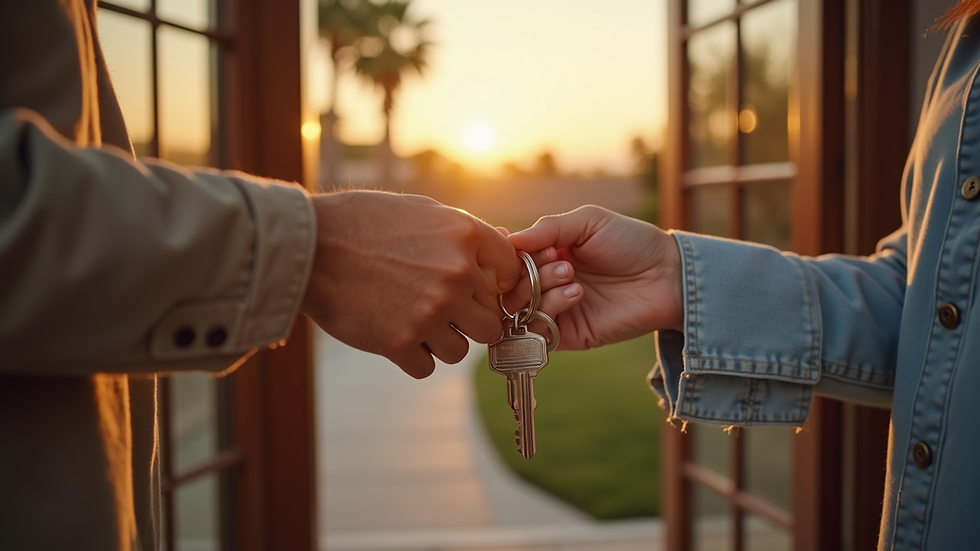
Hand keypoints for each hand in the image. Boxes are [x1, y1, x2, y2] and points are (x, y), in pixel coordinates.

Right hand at [301, 191, 521, 377]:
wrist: (309, 246)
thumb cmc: (363, 223)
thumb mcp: (421, 211)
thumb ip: (463, 235)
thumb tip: (498, 249)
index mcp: (464, 237)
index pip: (512, 272)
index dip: (499, 285)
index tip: (482, 291)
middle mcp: (455, 276)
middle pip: (491, 321)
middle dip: (470, 320)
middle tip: (443, 313)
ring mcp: (430, 312)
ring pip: (461, 350)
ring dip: (442, 342)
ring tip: (414, 323)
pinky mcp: (399, 342)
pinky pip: (426, 367)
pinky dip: (412, 357)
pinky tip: (395, 335)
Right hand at [506, 205, 683, 349]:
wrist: (667, 275)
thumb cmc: (631, 242)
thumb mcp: (588, 222)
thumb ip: (548, 228)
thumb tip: (508, 240)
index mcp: (547, 255)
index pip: (509, 260)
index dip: (508, 254)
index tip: (515, 245)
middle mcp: (546, 284)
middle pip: (508, 286)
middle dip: (528, 272)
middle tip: (561, 262)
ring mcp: (556, 311)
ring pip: (519, 309)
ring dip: (540, 289)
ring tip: (572, 277)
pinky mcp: (569, 335)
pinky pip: (538, 330)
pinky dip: (550, 309)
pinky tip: (576, 294)